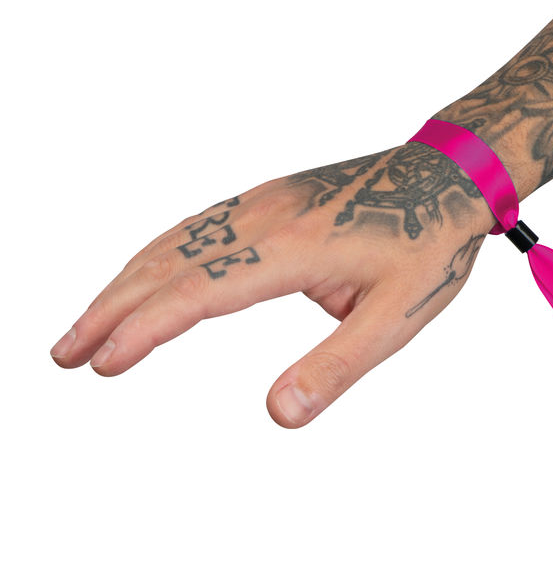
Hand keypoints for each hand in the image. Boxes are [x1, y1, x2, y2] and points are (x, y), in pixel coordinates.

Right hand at [49, 143, 495, 427]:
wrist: (446, 177)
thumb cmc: (426, 245)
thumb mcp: (395, 319)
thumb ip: (335, 367)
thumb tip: (276, 414)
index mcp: (293, 249)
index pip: (200, 292)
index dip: (145, 328)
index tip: (102, 363)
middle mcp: (267, 217)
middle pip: (170, 263)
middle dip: (112, 308)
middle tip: (66, 353)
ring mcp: (266, 201)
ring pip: (178, 238)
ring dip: (127, 279)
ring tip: (89, 319)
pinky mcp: (272, 196)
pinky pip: (201, 222)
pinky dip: (160, 251)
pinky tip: (147, 269)